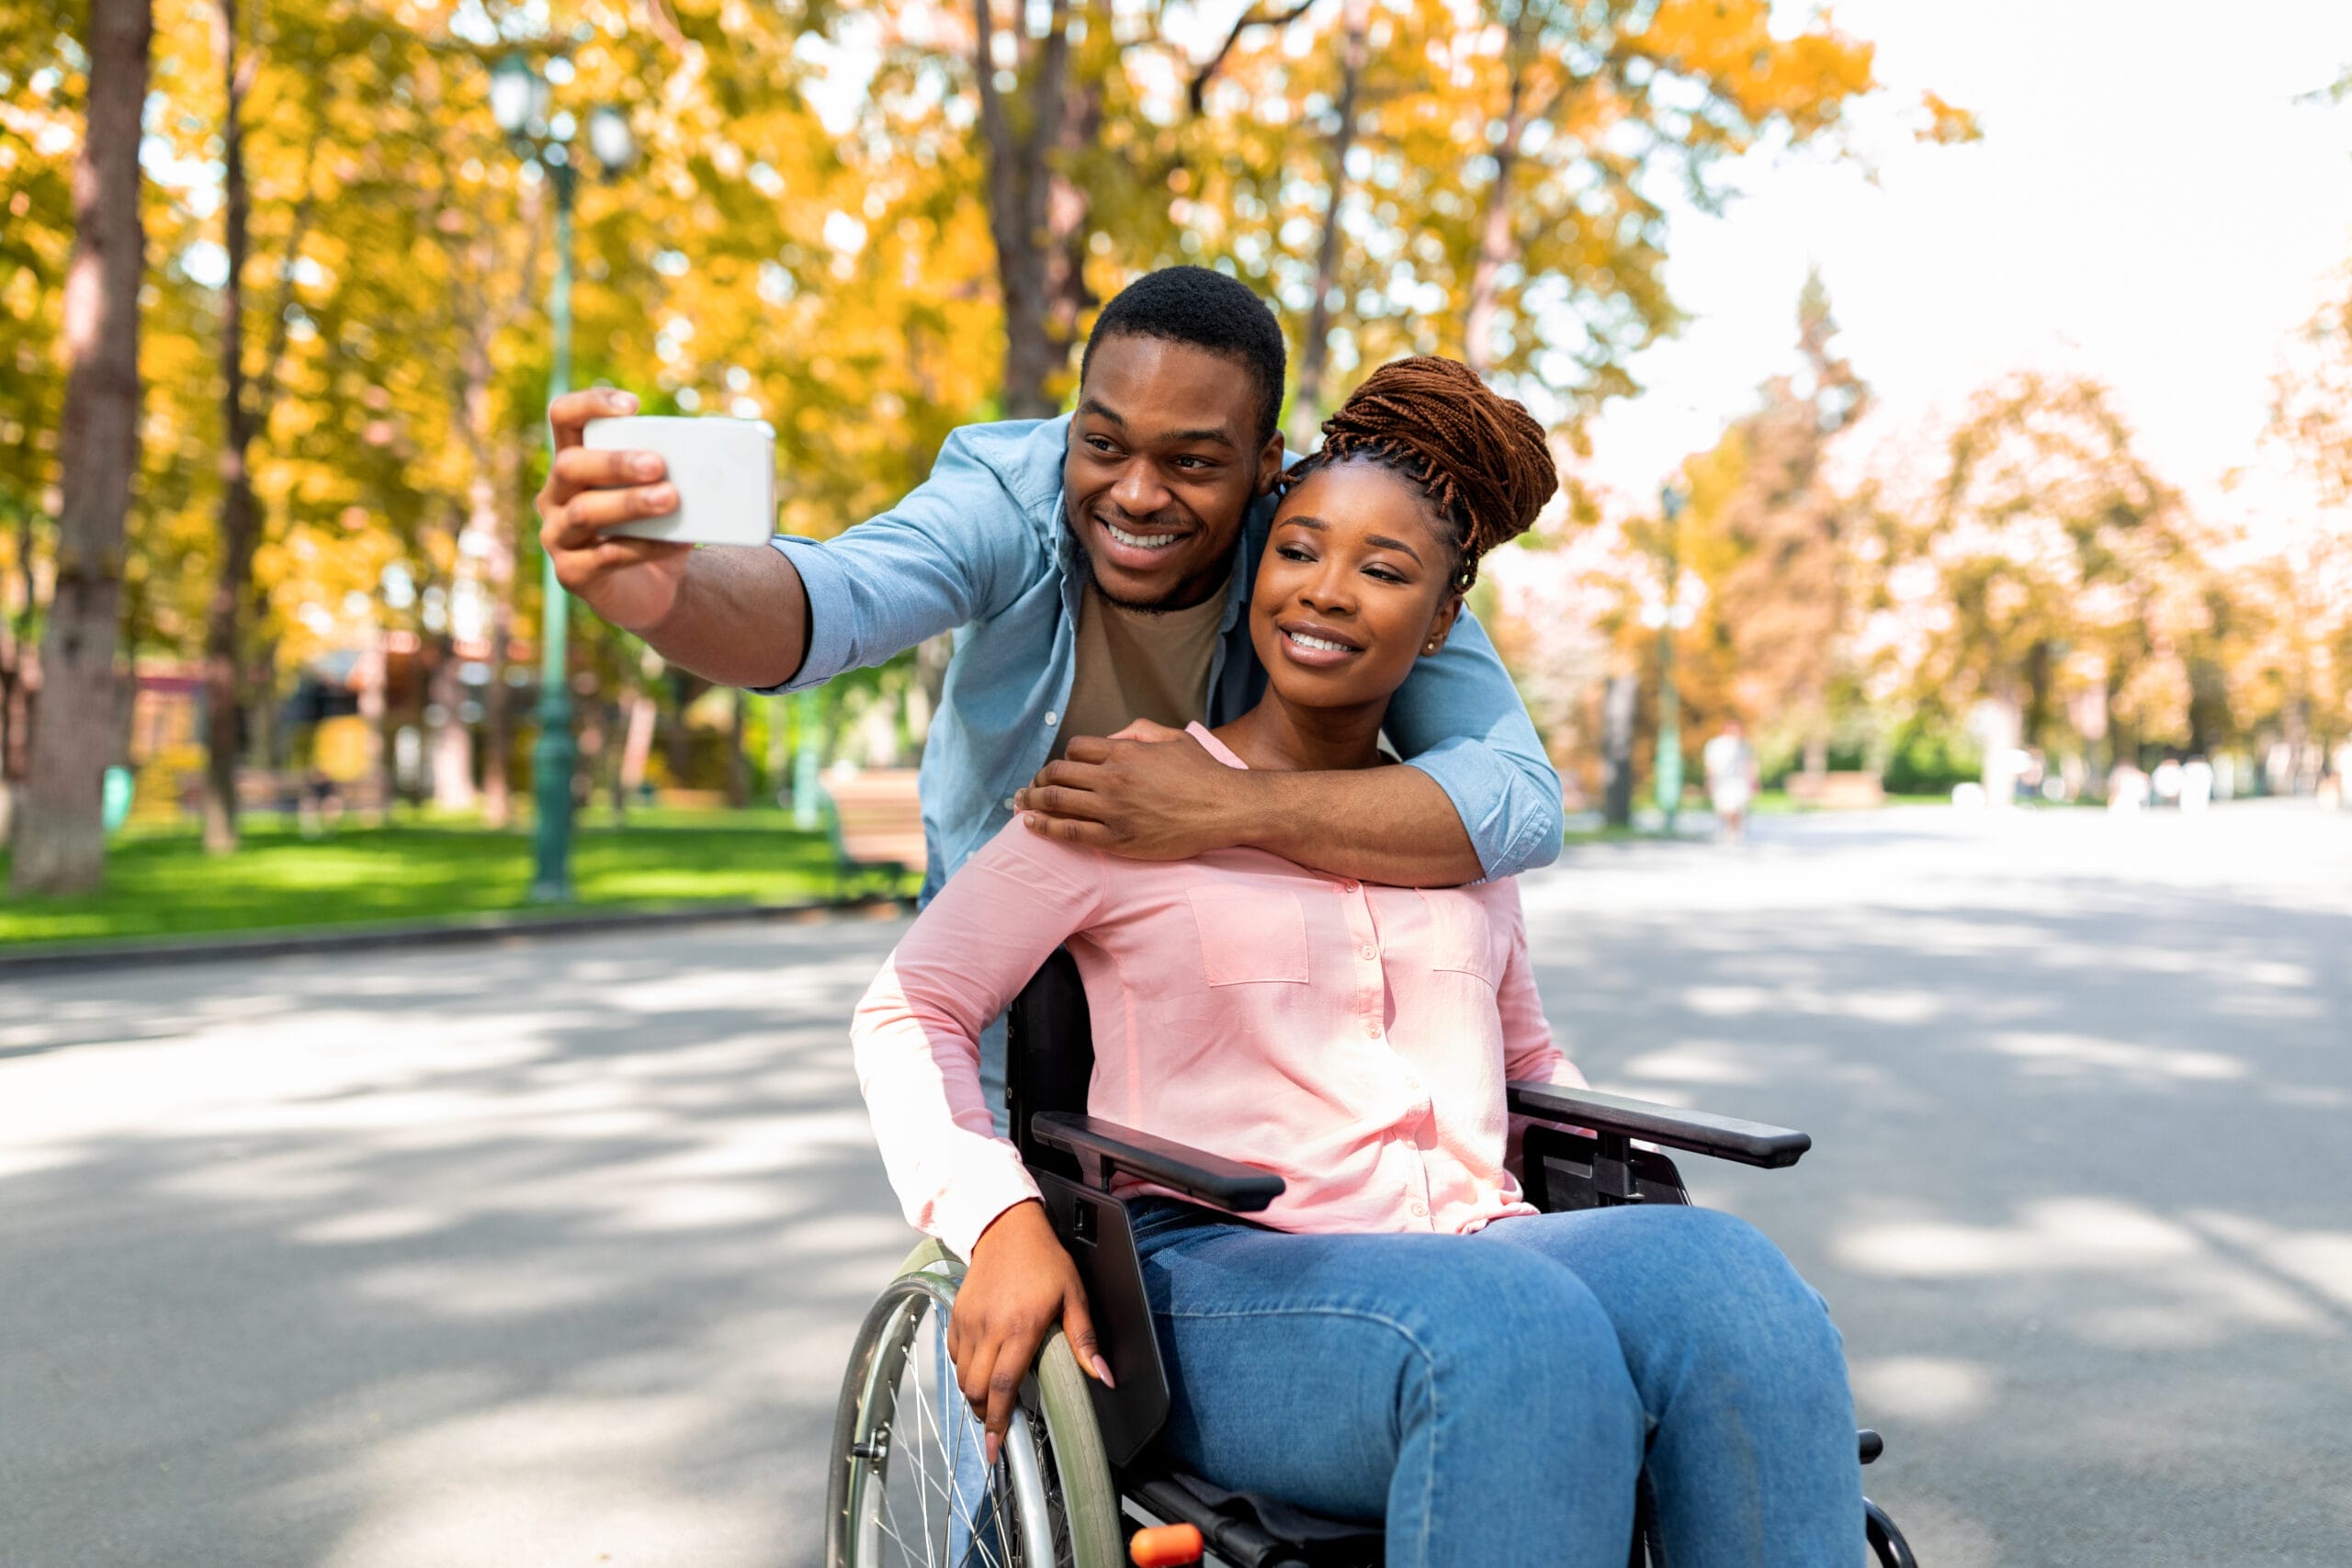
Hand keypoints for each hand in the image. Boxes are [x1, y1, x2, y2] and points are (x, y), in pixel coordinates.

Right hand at [534, 388, 691, 633]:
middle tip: (657, 463)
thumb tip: (713, 453)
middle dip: (614, 462)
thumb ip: (679, 470)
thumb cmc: (658, 527)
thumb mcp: (668, 491)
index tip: (633, 407)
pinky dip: (644, 546)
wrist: (657, 588)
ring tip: (670, 498)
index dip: (591, 404)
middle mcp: (555, 495)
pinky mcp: (572, 574)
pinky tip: (675, 542)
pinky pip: (605, 557)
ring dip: (628, 503)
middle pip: (569, 465)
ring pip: (583, 512)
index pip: (565, 417)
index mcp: (574, 461)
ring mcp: (557, 535)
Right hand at [950, 1201, 1112, 1465]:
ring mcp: (969, 1322)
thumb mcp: (1074, 1296)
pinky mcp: (957, 1315)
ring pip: (962, 1376)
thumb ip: (1085, 1340)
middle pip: (977, 1389)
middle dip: (985, 1415)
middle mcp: (989, 1329)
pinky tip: (981, 1371)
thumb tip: (1105, 1377)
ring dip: (974, 1396)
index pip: (1003, 1386)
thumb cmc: (1045, 1262)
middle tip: (998, 1427)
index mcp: (1020, 1328)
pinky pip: (954, 1355)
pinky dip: (964, 1371)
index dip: (998, 1422)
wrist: (1007, 1229)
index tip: (997, 1448)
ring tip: (991, 1403)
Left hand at [1017, 721, 1250, 859]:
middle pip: (1057, 773)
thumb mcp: (1174, 738)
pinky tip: (1031, 824)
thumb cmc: (1204, 774)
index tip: (1062, 769)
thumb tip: (1112, 737)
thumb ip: (1139, 731)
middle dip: (1039, 779)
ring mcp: (1114, 810)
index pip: (1075, 749)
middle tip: (1030, 786)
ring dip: (1032, 801)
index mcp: (1125, 752)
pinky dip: (1044, 827)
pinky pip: (1070, 832)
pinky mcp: (1118, 839)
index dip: (1065, 758)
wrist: (1227, 809)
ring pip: (1056, 801)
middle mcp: (1114, 779)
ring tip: (1021, 804)